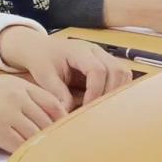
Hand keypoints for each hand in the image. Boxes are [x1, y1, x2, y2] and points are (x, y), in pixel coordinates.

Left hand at [0, 26, 131, 108]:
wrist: (38, 47)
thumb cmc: (40, 58)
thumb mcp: (44, 75)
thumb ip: (57, 93)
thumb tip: (68, 113)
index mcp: (79, 50)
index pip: (97, 70)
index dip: (96, 91)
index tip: (87, 107)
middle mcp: (95, 51)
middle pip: (116, 70)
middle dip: (110, 93)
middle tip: (98, 110)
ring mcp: (102, 55)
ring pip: (123, 73)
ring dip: (117, 92)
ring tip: (103, 107)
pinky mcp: (105, 63)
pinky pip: (121, 76)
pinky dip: (117, 89)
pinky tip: (105, 101)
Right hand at [0, 75, 66, 152]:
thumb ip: (16, 100)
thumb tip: (39, 122)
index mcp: (17, 84)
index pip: (53, 103)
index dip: (63, 120)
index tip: (67, 136)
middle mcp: (16, 95)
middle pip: (49, 120)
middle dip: (56, 138)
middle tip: (64, 154)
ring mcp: (7, 111)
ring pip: (37, 135)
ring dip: (42, 149)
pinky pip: (20, 146)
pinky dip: (25, 156)